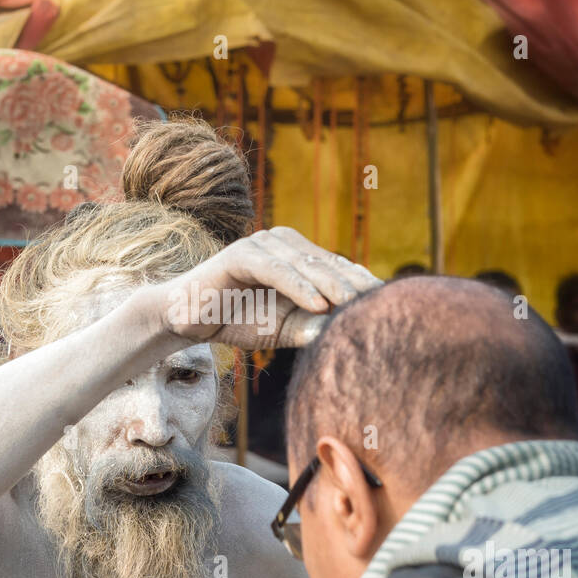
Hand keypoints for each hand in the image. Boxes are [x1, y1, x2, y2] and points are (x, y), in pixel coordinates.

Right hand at [156, 227, 381, 348]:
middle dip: (355, 285)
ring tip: (355, 306)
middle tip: (381, 306)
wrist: (186, 319)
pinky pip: (276, 269)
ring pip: (306, 264)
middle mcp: (283, 243)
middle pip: (328, 263)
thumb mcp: (283, 328)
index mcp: (297, 256)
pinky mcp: (240, 254)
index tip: (391, 306)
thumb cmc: (236, 320)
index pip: (337, 268)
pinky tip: (318, 304)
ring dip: (332, 285)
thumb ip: (314, 326)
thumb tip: (348, 334)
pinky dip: (298, 286)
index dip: (363, 285)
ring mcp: (262, 245)